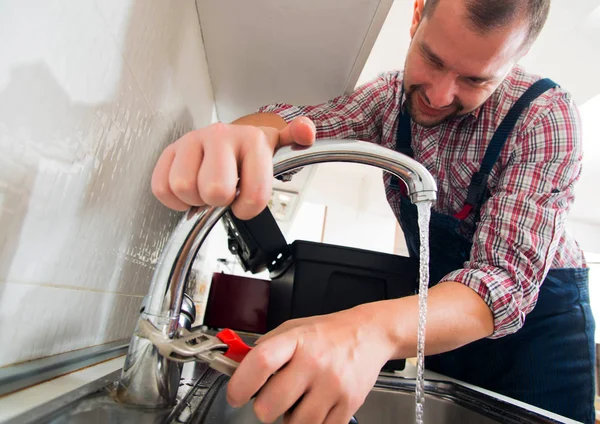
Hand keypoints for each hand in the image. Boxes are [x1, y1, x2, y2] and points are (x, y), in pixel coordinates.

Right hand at [151, 116, 315, 218]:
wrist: (225, 137)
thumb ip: (297, 139)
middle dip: (220, 201)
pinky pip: (162, 187)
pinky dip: (174, 199)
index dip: (248, 207)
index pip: (254, 193)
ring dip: (196, 198)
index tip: (246, 201)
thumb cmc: (249, 151)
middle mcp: (220, 135)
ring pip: (184, 188)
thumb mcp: (278, 146)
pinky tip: (189, 191)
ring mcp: (192, 141)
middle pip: (215, 190)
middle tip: (225, 193)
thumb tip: (306, 132)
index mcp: (252, 139)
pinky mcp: (170, 151)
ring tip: (207, 189)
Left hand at [226, 305, 395, 423]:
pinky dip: (313, 423)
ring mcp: (333, 385)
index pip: (260, 362)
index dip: (241, 384)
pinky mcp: (348, 404)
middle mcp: (315, 362)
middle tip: (270, 400)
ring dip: (290, 419)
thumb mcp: (293, 329)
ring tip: (297, 402)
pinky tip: (315, 406)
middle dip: (264, 408)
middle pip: (272, 404)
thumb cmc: (328, 333)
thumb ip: (266, 347)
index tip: (235, 395)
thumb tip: (237, 368)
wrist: (368, 334)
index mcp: (296, 341)